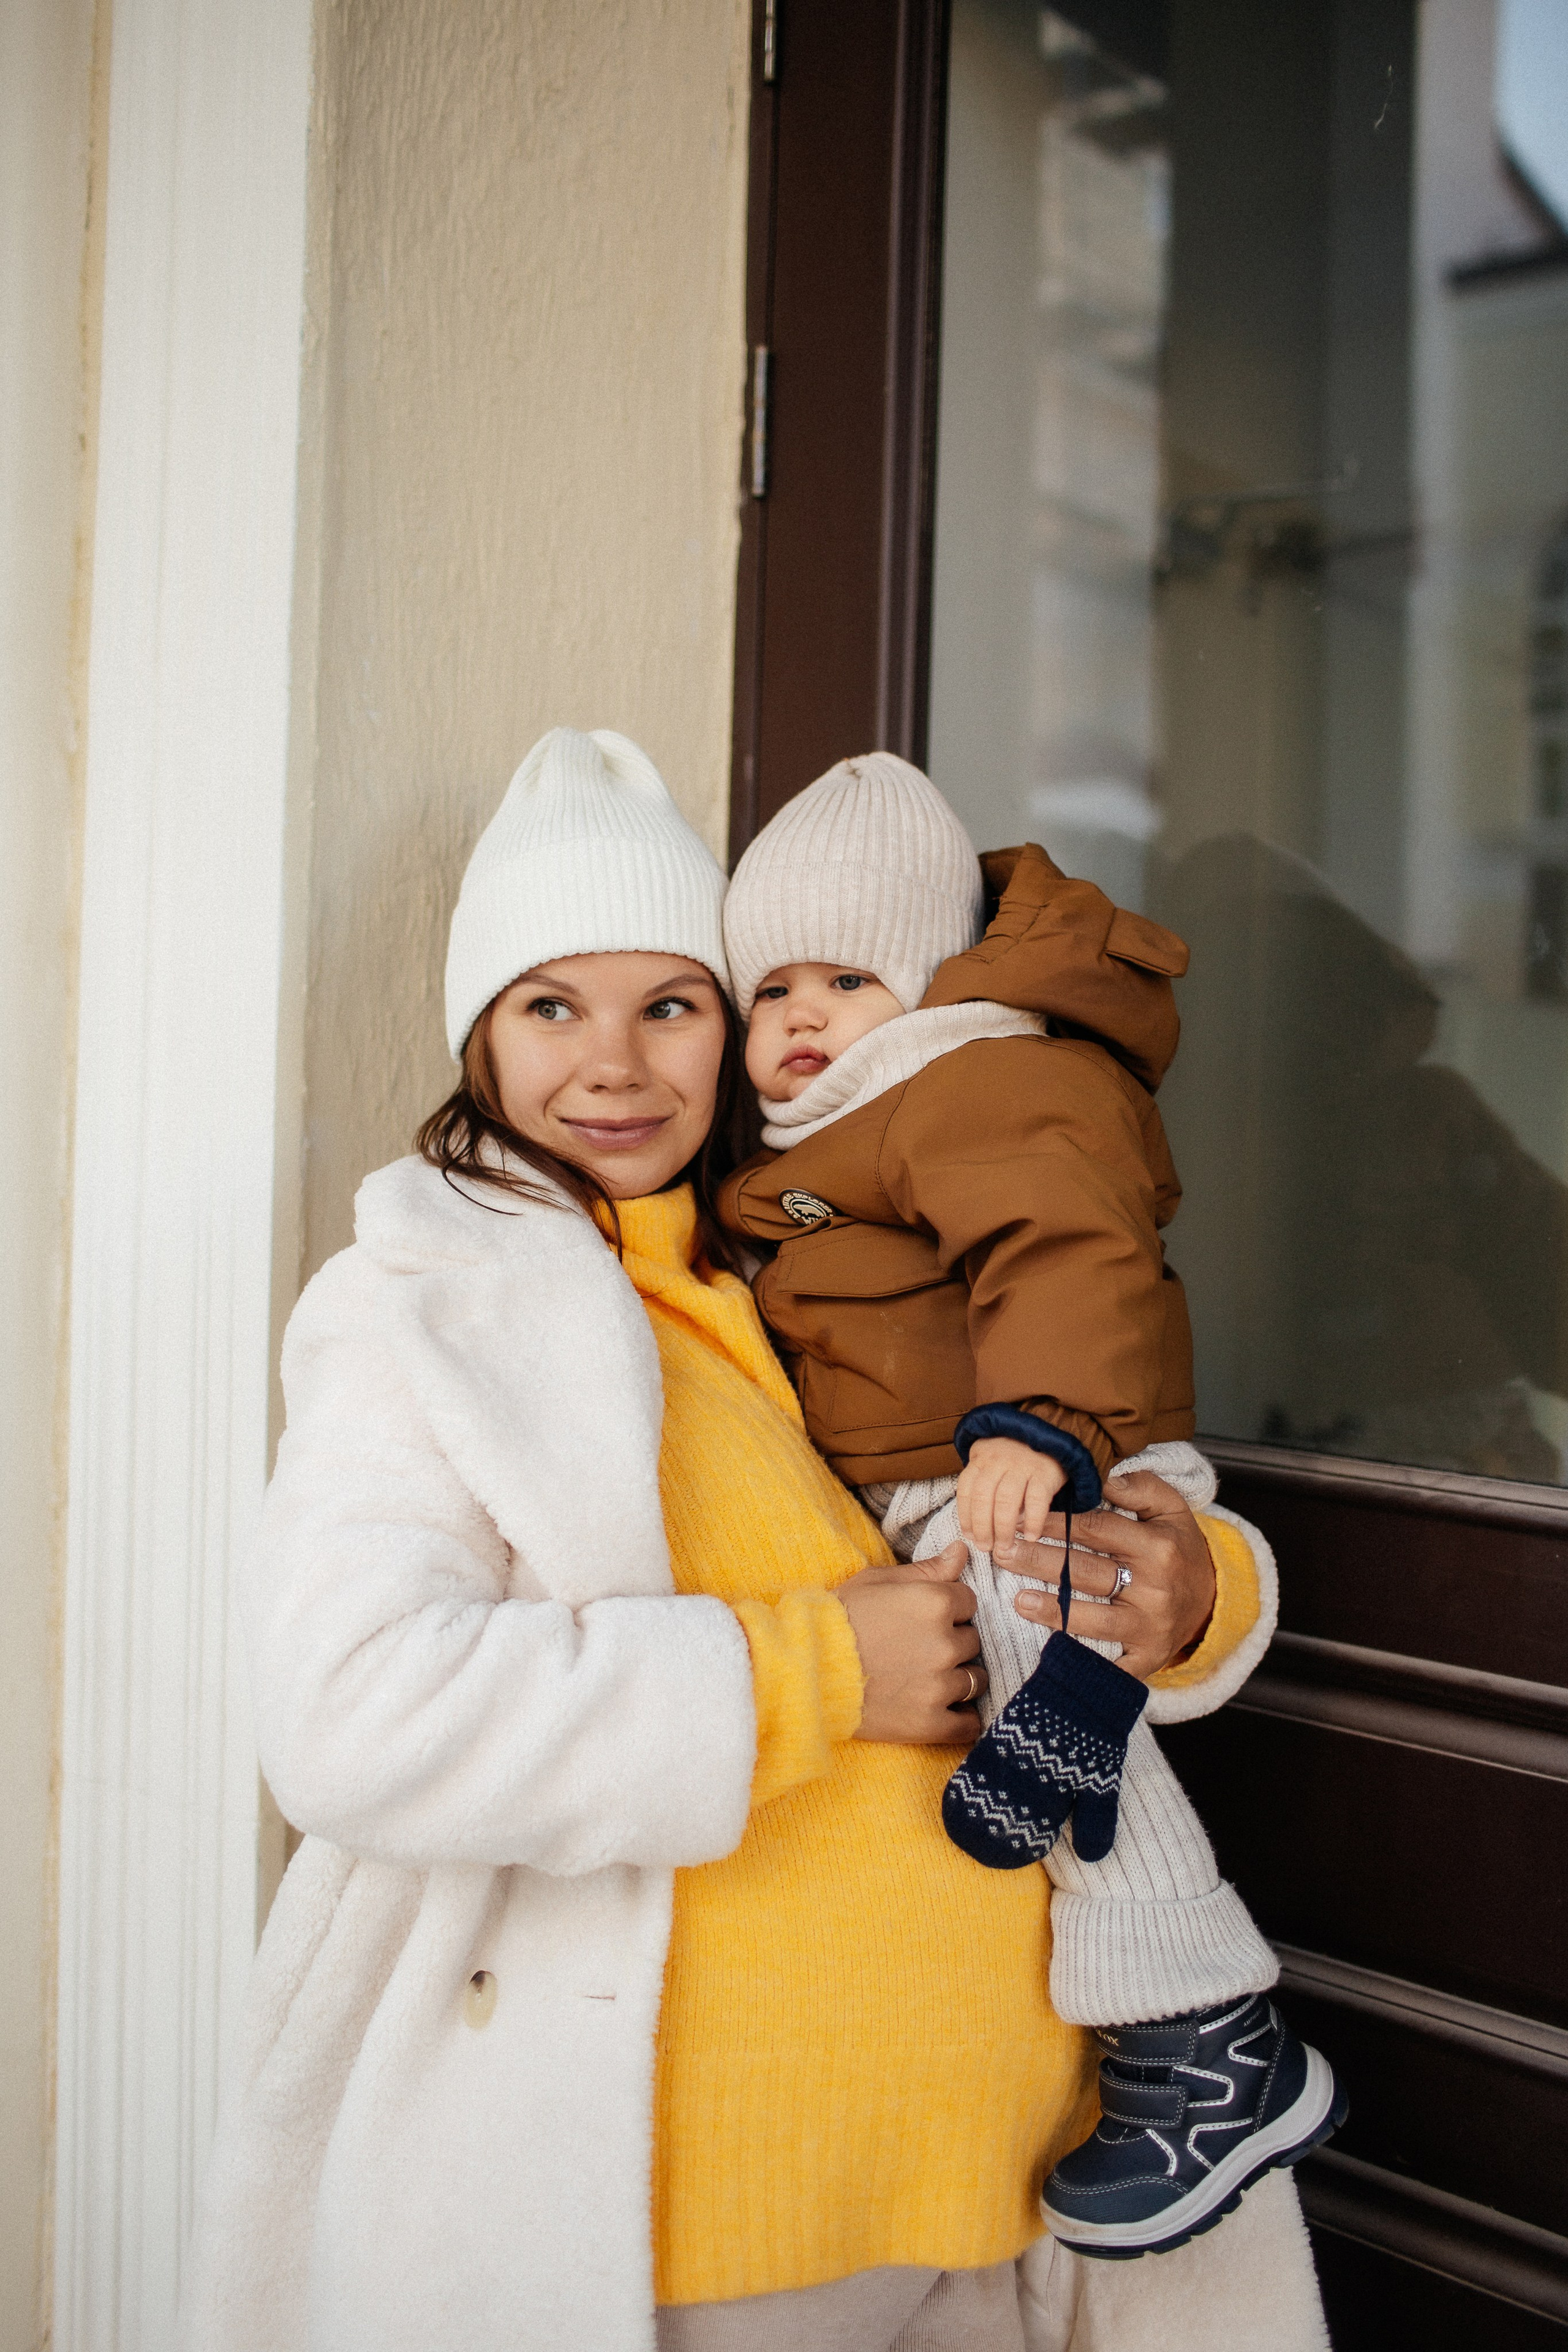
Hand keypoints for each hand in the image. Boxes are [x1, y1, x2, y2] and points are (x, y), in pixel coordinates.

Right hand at [837, 1542, 986, 1742]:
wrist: (804, 1670)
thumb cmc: (838, 1619)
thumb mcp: (878, 1581)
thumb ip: (927, 1569)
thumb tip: (963, 1551)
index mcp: (935, 1603)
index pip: (968, 1602)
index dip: (949, 1609)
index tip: (926, 1618)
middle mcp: (945, 1643)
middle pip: (972, 1641)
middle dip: (951, 1642)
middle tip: (918, 1648)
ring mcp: (939, 1686)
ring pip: (974, 1680)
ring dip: (956, 1678)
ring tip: (924, 1678)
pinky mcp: (930, 1723)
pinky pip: (968, 1725)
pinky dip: (961, 1719)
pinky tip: (944, 1711)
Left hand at [956, 1436, 1066, 1564]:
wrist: (1053, 1430)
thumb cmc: (1019, 1455)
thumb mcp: (995, 1460)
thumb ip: (985, 1485)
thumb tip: (977, 1527)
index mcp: (981, 1457)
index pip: (966, 1490)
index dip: (965, 1517)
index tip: (969, 1536)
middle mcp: (998, 1459)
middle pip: (983, 1498)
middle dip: (982, 1528)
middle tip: (986, 1547)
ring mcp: (1022, 1464)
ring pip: (1005, 1501)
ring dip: (1003, 1529)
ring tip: (1005, 1547)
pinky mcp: (1045, 1471)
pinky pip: (1036, 1500)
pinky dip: (1032, 1521)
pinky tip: (1030, 1536)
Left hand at [1006, 1470, 1216, 1681]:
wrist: (1213, 1603)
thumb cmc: (1180, 1550)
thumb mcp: (1173, 1510)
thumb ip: (1141, 1488)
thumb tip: (1105, 1478)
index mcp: (1157, 1547)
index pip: (1095, 1530)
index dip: (1055, 1522)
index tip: (1020, 1517)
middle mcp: (1154, 1588)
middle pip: (1086, 1573)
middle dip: (1039, 1561)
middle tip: (1001, 1552)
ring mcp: (1150, 1626)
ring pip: (1094, 1618)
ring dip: (1053, 1610)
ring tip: (1018, 1600)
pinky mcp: (1147, 1657)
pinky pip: (1111, 1662)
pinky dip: (1082, 1661)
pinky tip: (1053, 1653)